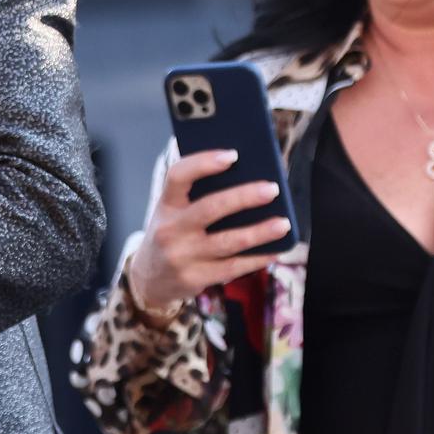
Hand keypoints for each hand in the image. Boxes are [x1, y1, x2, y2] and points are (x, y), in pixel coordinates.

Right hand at [125, 148, 291, 312]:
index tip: (233, 155)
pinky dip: (257, 259)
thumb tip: (247, 179)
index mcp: (165, 205)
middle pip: (210, 208)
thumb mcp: (173, 213)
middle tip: (272, 189)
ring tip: (284, 224)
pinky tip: (275, 250)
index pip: (178, 176)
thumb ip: (197, 196)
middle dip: (244, 197)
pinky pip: (232, 267)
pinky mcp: (194, 278)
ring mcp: (181, 256)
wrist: (149, 278)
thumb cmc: (173, 235)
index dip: (204, 163)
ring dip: (259, 232)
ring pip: (228, 241)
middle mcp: (170, 230)